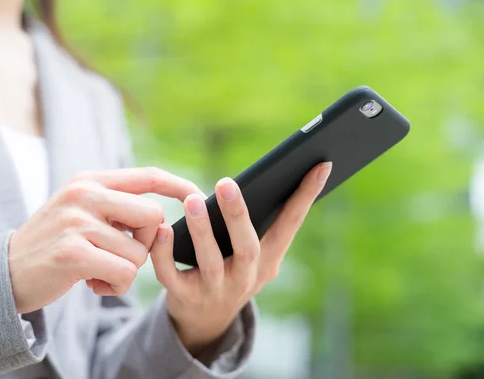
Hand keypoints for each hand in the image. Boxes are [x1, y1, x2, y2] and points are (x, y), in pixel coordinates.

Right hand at [9, 168, 200, 313]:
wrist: (6, 272)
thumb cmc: (56, 244)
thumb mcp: (82, 211)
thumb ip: (116, 204)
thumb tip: (164, 211)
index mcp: (91, 180)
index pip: (149, 176)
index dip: (180, 186)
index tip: (200, 196)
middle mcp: (85, 194)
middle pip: (154, 217)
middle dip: (148, 244)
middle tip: (122, 254)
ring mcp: (77, 222)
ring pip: (140, 253)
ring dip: (126, 271)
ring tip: (97, 270)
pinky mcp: (73, 253)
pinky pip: (124, 274)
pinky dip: (115, 287)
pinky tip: (91, 283)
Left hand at [150, 162, 331, 354]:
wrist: (205, 320)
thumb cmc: (231, 269)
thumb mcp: (253, 253)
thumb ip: (259, 223)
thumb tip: (262, 177)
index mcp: (269, 260)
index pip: (291, 224)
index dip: (307, 195)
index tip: (321, 164)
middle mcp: (246, 277)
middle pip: (247, 248)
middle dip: (238, 215)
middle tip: (225, 183)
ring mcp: (215, 290)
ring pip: (210, 262)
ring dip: (201, 230)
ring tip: (192, 201)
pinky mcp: (184, 297)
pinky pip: (171, 276)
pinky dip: (165, 253)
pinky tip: (162, 230)